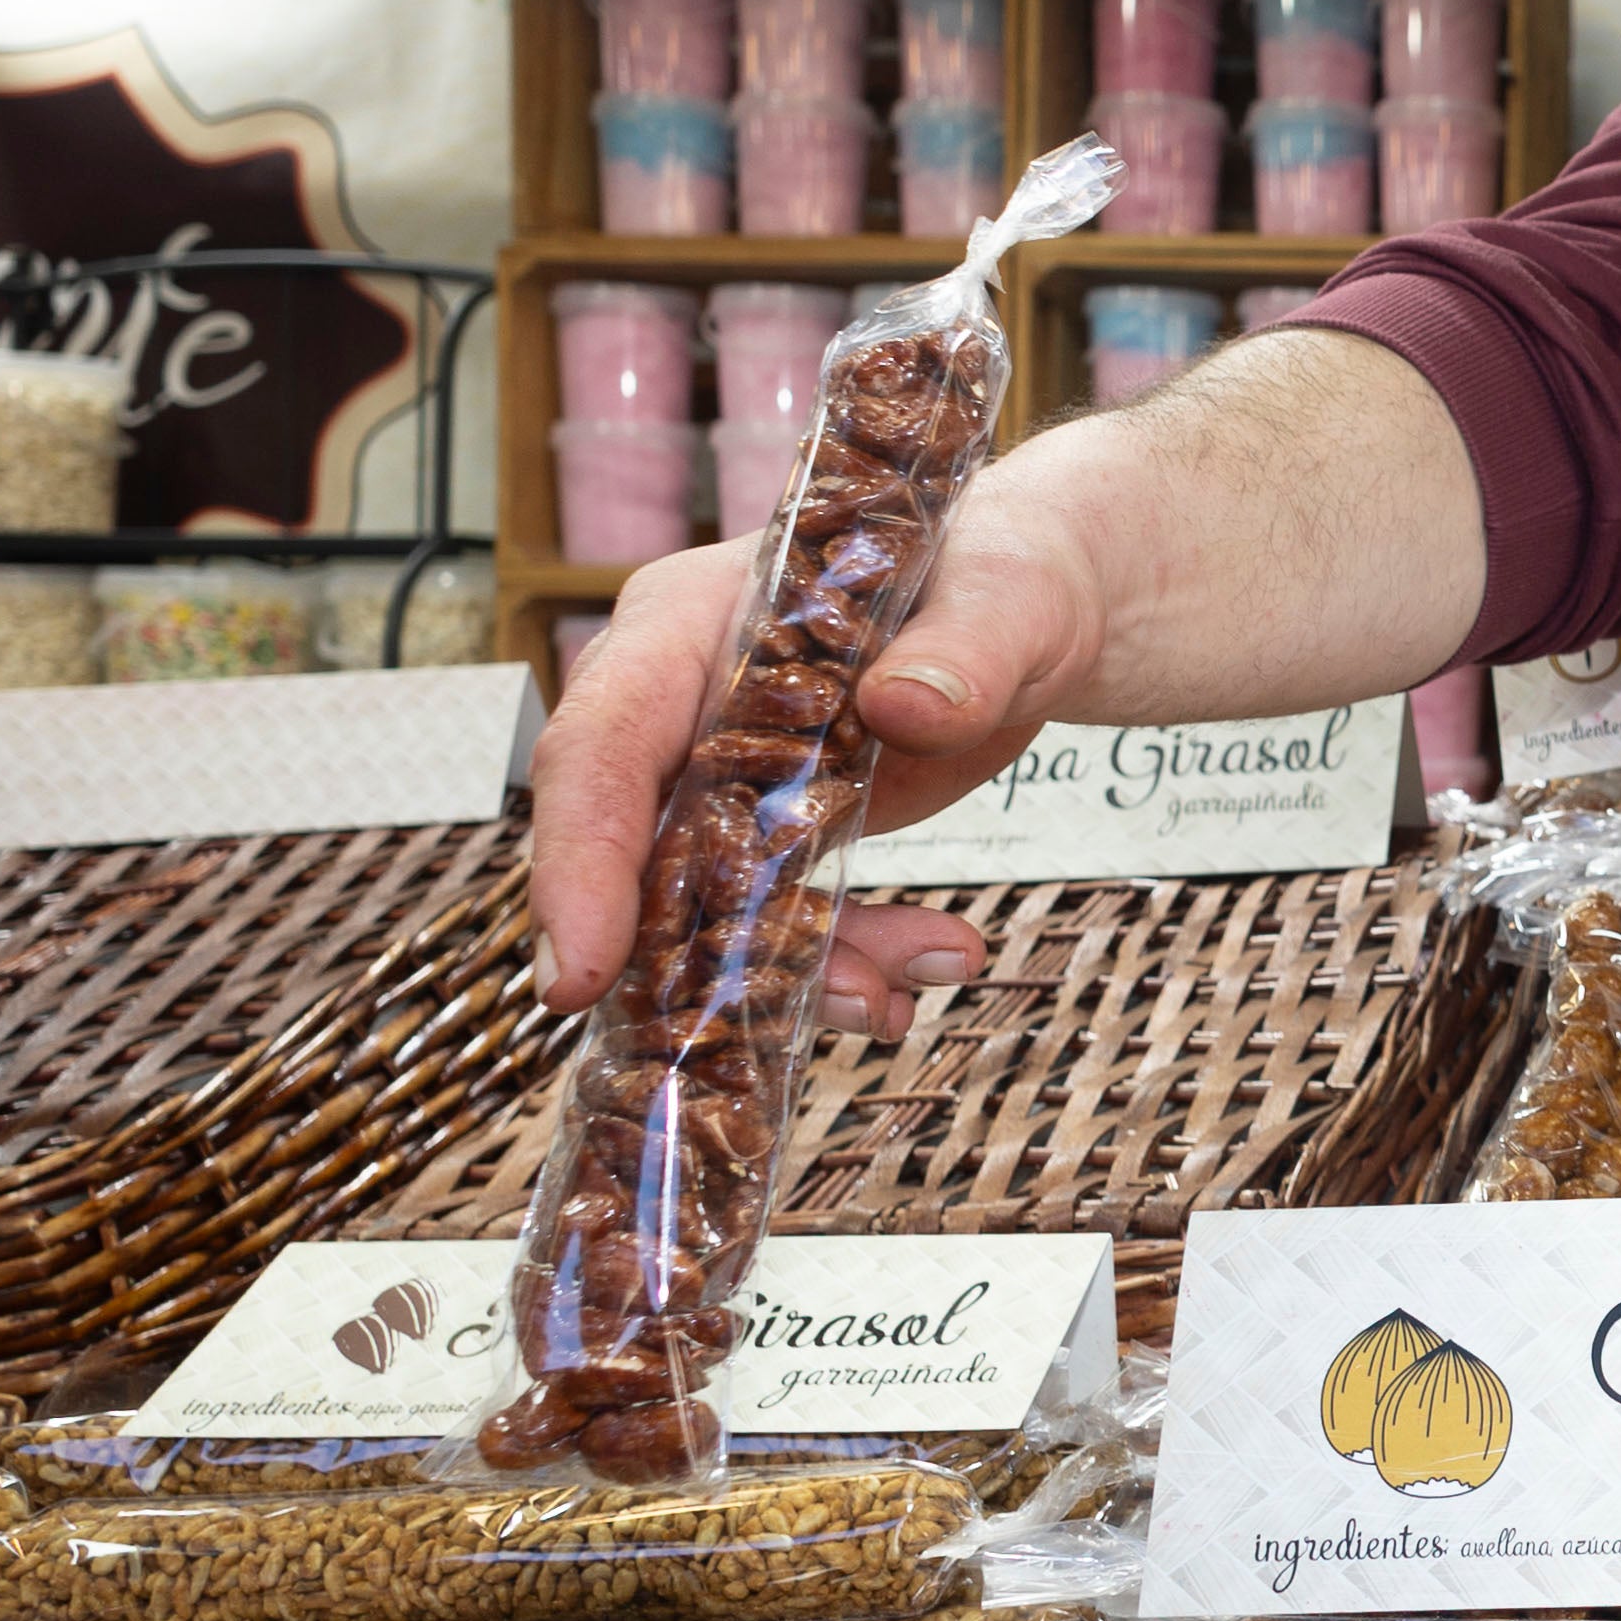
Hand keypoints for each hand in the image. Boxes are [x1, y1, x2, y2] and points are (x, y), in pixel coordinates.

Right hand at [526, 461, 1111, 1040]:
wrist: (1041, 606)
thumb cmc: (1008, 570)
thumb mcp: (1008, 599)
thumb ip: (966, 648)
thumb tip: (906, 705)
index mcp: (696, 623)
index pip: (603, 738)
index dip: (579, 852)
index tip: (582, 968)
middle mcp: (683, 707)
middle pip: (627, 848)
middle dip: (665, 958)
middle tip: (709, 1050)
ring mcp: (721, 777)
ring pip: (707, 908)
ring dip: (788, 972)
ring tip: (891, 1003)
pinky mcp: (773, 835)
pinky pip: (777, 921)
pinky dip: (846, 960)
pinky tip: (930, 964)